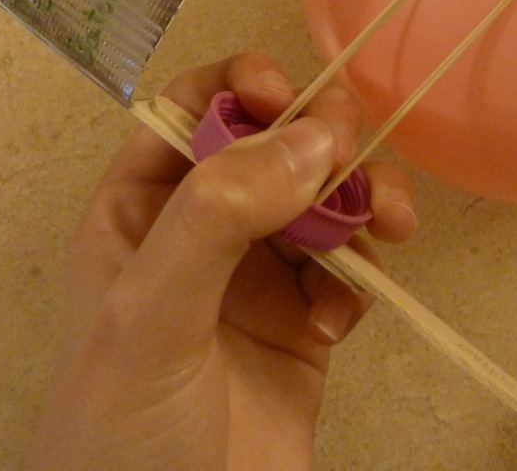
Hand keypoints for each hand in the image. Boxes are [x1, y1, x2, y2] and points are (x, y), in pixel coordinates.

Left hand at [28, 53, 416, 470]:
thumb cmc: (125, 427)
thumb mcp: (149, 314)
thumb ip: (218, 216)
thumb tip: (314, 137)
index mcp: (140, 212)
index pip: (193, 112)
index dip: (242, 88)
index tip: (290, 96)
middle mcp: (202, 233)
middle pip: (277, 146)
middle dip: (324, 142)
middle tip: (355, 165)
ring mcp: (257, 281)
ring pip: (326, 202)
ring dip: (364, 201)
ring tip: (391, 229)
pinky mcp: (307, 328)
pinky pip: (350, 271)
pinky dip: (362, 279)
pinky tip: (343, 321)